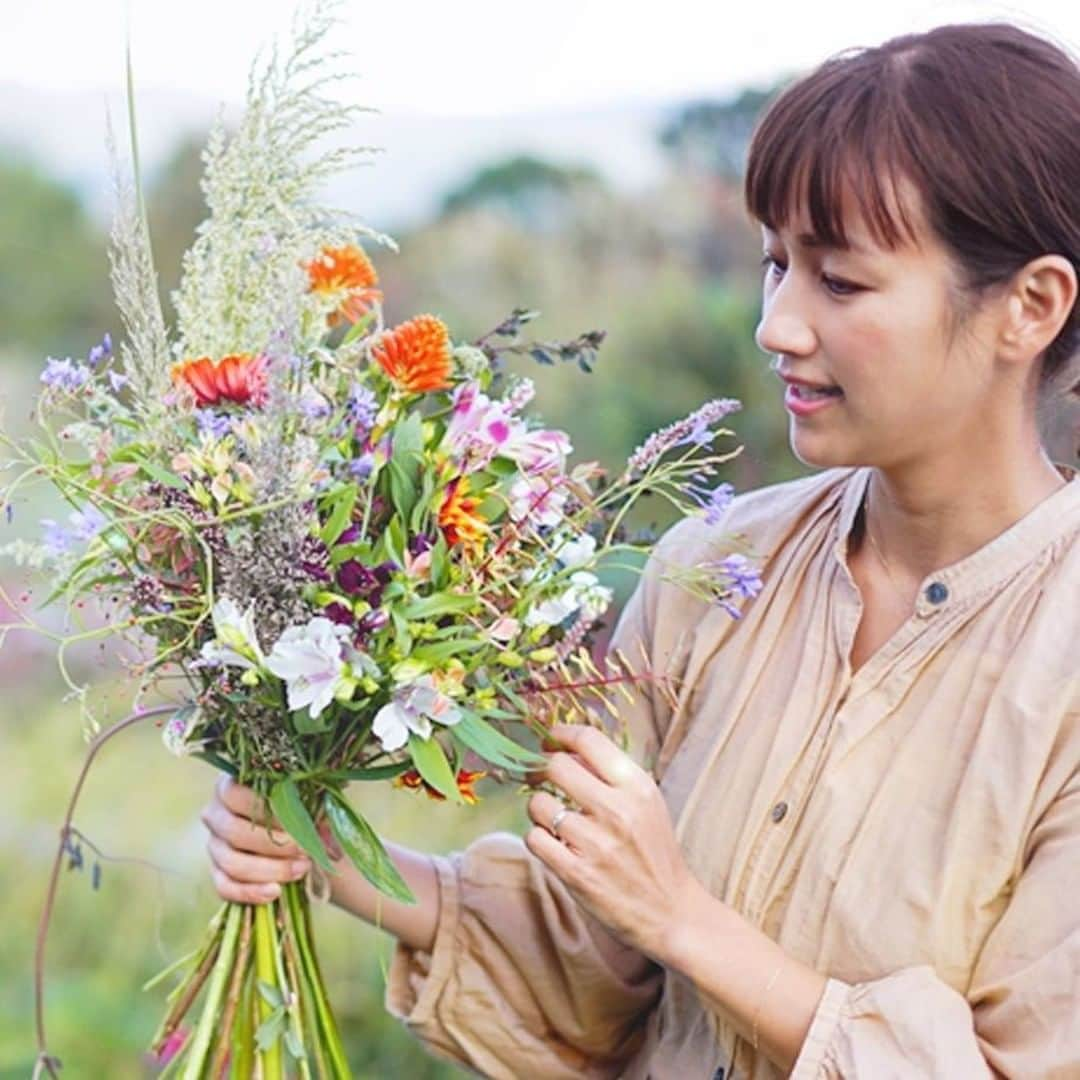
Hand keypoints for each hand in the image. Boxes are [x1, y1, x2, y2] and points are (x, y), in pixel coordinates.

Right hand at [200, 775, 339, 903]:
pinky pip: (225, 887)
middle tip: (305, 851)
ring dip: (270, 870)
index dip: (265, 811)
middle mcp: (216, 813)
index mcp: (232, 784)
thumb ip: (316, 808)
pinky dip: (251, 892)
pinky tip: (276, 891)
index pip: (234, 794)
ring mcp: (214, 845)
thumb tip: (325, 836)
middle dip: (274, 845)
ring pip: (231, 862)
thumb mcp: (311, 799)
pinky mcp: (218, 873)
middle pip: (233, 831)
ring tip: (301, 869)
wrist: (302, 836)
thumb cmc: (304, 806)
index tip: (298, 823)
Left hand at [525, 723, 697, 961]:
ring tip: (554, 820)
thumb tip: (569, 749)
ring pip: (539, 803)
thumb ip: (612, 775)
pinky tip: (553, 844)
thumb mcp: (647, 804)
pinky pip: (534, 839)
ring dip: (539, 809)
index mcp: (638, 787)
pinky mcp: (577, 874)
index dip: (561, 734)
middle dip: (544, 771)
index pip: (589, 740)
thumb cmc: (655, 853)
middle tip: (543, 780)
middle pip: (557, 767)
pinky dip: (538, 839)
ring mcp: (596, 843)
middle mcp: (618, 810)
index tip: (551, 740)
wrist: (671, 913)